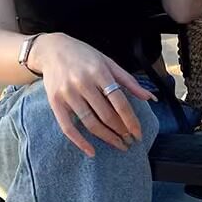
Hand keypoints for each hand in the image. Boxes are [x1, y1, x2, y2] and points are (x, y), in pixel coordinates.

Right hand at [31, 33, 157, 157]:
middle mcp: (83, 83)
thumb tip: (150, 98)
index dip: (131, 120)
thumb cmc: (84, 55)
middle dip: (121, 131)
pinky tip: (91, 151)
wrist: (52, 49)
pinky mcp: (55, 102)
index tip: (138, 133)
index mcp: (99, 71)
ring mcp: (68, 93)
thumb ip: (128, 80)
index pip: (119, 101)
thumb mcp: (107, 61)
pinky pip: (68, 127)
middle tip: (130, 141)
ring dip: (107, 138)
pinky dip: (80, 142)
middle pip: (106, 115)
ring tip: (118, 144)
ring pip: (90, 123)